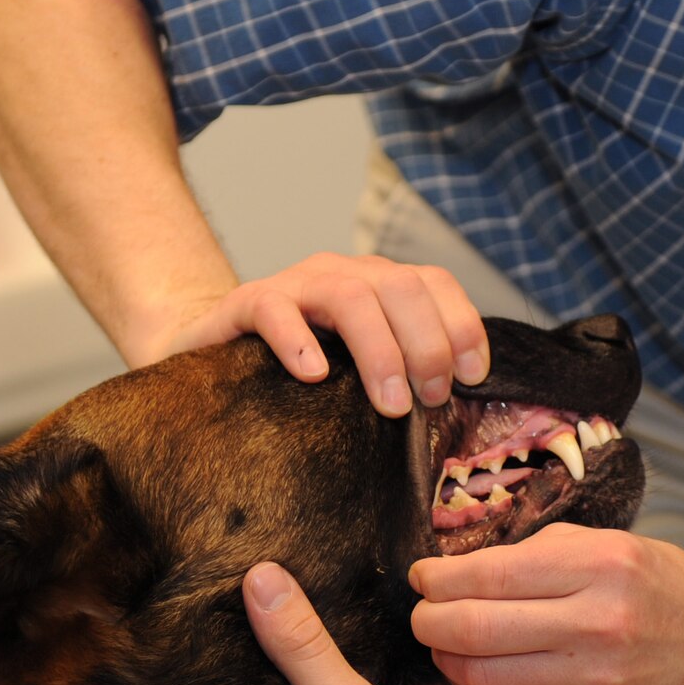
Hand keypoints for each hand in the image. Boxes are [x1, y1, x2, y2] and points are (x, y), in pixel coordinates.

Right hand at [157, 253, 487, 417]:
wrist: (211, 355)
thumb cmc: (299, 372)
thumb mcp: (359, 370)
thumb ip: (401, 373)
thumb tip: (458, 411)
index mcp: (379, 284)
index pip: (435, 283)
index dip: (461, 324)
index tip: (472, 377)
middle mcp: (343, 274)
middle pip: (401, 287)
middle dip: (427, 343)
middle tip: (431, 398)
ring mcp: (295, 285)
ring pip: (349, 296)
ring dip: (379, 350)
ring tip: (391, 403)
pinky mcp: (246, 303)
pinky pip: (273, 309)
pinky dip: (297, 340)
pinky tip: (313, 376)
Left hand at [409, 524, 683, 684]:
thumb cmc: (661, 585)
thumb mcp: (608, 544)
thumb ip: (537, 552)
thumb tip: (462, 567)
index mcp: (601, 566)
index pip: (490, 574)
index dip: (440, 577)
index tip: (422, 575)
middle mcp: (599, 623)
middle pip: (476, 627)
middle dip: (429, 618)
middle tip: (419, 610)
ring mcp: (596, 680)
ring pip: (486, 674)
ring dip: (448, 655)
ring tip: (441, 639)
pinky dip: (485, 683)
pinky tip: (479, 665)